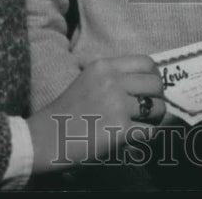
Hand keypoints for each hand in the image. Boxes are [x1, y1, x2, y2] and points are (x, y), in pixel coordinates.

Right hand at [27, 55, 164, 172]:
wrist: (44, 138)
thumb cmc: (65, 111)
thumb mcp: (85, 79)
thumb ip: (111, 74)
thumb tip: (142, 76)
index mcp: (104, 66)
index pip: (146, 62)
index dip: (154, 76)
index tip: (151, 88)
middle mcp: (113, 81)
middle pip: (155, 84)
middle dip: (158, 97)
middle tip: (151, 109)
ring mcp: (117, 105)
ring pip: (156, 108)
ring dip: (155, 118)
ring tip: (145, 123)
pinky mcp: (119, 130)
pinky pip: (149, 131)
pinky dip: (147, 135)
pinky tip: (137, 136)